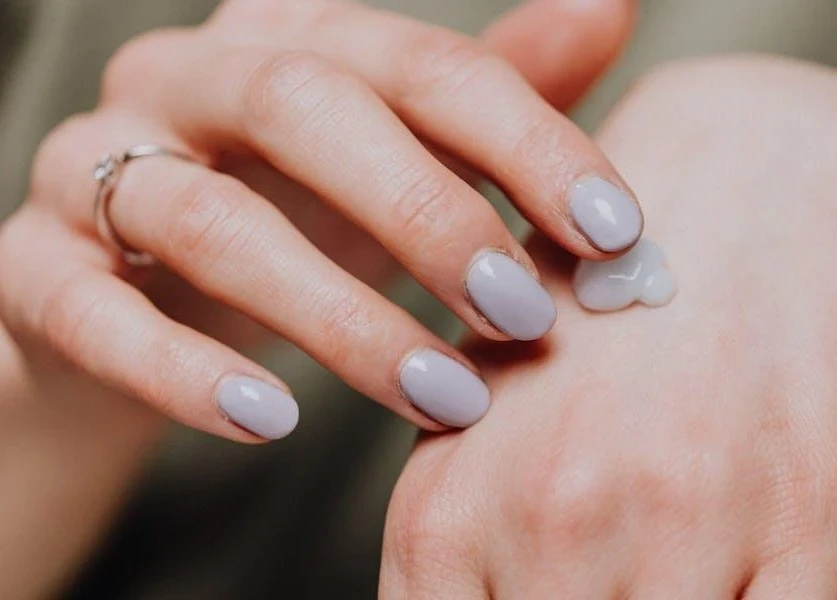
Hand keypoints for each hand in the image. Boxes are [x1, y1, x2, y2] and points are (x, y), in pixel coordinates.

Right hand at [0, 0, 635, 442]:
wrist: (131, 297)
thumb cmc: (285, 219)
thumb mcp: (389, 158)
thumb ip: (486, 96)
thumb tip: (608, 5)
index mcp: (282, 40)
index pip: (419, 63)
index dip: (525, 139)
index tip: (615, 230)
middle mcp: (180, 82)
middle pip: (308, 109)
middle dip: (430, 215)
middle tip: (525, 317)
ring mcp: (91, 172)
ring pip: (211, 223)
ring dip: (341, 318)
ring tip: (442, 395)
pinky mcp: (37, 274)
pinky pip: (98, 316)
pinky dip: (188, 373)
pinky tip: (274, 422)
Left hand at [381, 57, 836, 597]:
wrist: (724, 184)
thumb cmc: (589, 306)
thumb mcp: (481, 416)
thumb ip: (459, 544)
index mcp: (447, 512)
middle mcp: (552, 525)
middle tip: (599, 595)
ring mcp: (681, 525)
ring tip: (657, 579)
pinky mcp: (804, 523)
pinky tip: (727, 590)